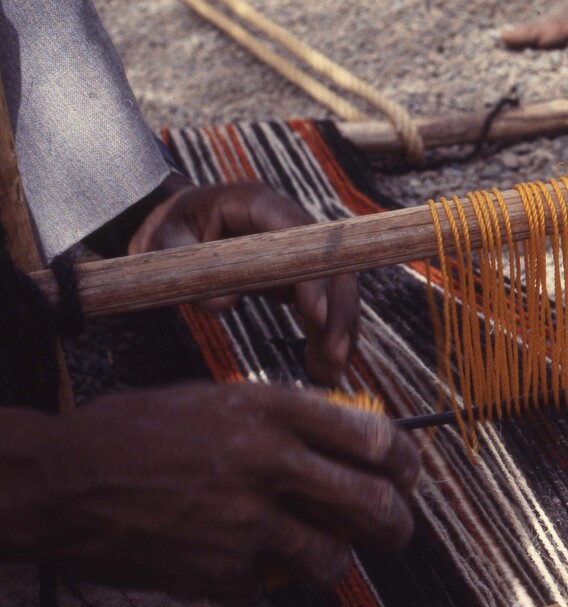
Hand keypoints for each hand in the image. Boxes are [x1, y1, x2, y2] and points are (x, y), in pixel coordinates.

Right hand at [0, 383, 419, 604]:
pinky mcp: (220, 574)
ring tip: (320, 554)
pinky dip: (260, 578)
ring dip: (333, 560)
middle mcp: (266, 465)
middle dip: (397, 524)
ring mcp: (244, 524)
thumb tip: (342, 448)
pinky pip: (267, 585)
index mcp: (268, 412)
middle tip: (397, 530)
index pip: (370, 437)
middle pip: (370, 503)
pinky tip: (233, 558)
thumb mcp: (217, 401)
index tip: (409, 473)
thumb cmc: (138, 431)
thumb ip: (282, 423)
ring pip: (331, 559)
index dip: (404, 460)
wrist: (62, 482)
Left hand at [128, 175, 357, 385]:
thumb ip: (187, 269)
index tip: (318, 318)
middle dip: (338, 313)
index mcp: (256, 205)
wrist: (171, 225)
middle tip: (335, 357)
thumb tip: (223, 301)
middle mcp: (288, 225)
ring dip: (339, 331)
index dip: (315, 277)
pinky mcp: (298, 275)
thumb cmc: (166, 230)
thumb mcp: (162, 245)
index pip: (300, 241)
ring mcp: (298, 251)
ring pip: (335, 289)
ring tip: (331, 373)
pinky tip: (323, 367)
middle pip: (331, 266)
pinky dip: (325, 335)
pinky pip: (322, 304)